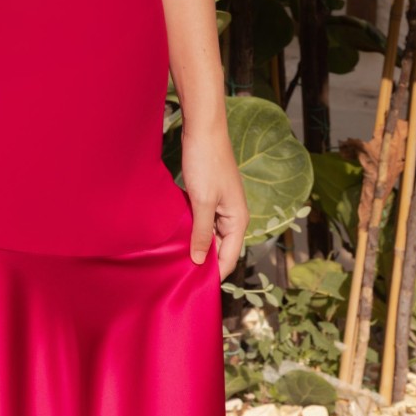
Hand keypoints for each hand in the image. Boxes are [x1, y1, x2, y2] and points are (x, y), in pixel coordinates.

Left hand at [181, 124, 248, 282]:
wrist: (203, 129)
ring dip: (197, 244)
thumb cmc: (205, 163)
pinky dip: (193, 228)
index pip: (229, 258)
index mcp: (238, 220)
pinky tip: (178, 233)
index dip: (213, 274)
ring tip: (176, 257)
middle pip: (221, 248)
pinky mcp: (211, 196)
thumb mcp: (202, 201)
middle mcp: (234, 216)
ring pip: (211, 234)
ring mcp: (222, 205)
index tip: (194, 286)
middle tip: (180, 274)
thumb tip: (201, 262)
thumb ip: (203, 233)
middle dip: (204, 260)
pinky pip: (204, 220)